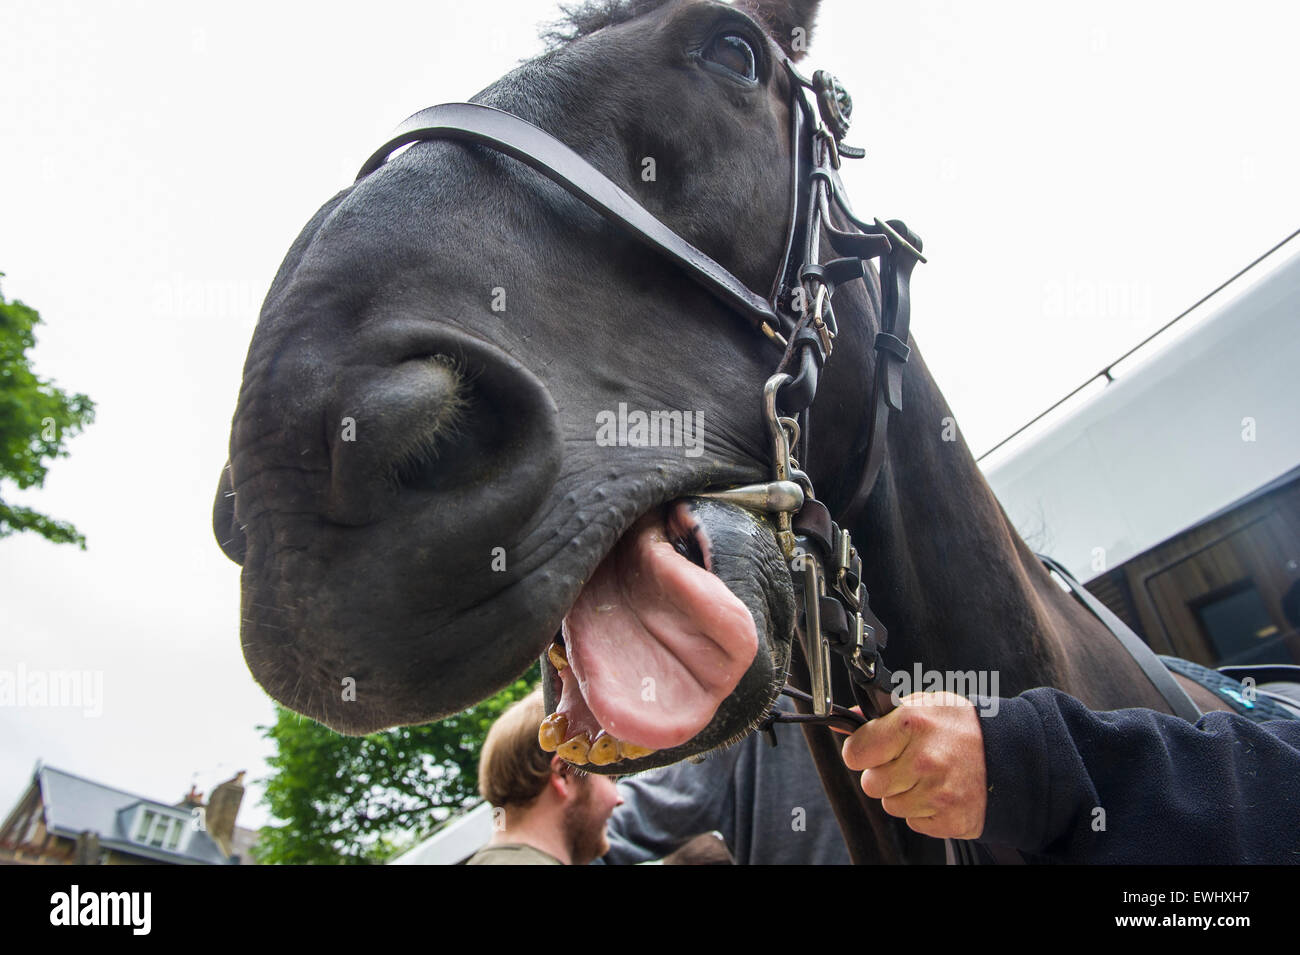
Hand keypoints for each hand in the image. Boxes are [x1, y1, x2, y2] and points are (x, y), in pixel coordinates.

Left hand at [840, 692, 987, 839]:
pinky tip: (942, 791)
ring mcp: (937, 792)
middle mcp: (923, 759)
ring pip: (891, 805)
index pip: (855, 752)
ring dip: (905, 794)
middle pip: (871, 784)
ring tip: (930, 776)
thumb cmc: (965, 726)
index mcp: (912, 723)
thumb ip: (883, 714)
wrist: (1012, 754)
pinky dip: (925, 810)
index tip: (873, 750)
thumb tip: (846, 721)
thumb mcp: (926, 704)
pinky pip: (914, 822)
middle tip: (908, 762)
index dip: (861, 752)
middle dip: (885, 774)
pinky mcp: (949, 818)